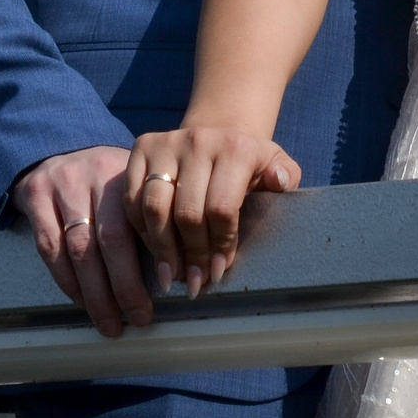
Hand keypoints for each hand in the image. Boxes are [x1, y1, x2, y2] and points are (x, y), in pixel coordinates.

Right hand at [12, 145, 152, 336]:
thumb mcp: (132, 182)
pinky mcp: (36, 197)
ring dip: (95, 293)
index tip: (166, 293)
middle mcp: (97, 174)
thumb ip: (150, 216)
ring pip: (80, 249)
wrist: (57, 148)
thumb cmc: (106, 178)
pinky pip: (50, 248)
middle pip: (111, 239)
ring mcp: (63, 184)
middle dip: (124, 286)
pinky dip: (67, 281)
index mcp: (130, 172)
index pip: (144, 222)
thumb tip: (175, 271)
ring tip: (109, 321)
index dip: (155, 260)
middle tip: (137, 318)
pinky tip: (82, 300)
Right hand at [126, 127, 302, 298]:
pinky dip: (141, 229)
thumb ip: (285, 176)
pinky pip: (132, 198)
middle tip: (194, 283)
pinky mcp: (141, 147)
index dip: (219, 246)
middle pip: (186, 213)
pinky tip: (155, 250)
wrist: (217, 134)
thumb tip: (279, 181)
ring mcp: (166, 143)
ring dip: (161, 249)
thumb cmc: (248, 164)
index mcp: (235, 147)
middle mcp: (198, 140)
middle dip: (191, 255)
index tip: (218, 272)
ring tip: (170, 277)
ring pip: (153, 207)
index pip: (221, 208)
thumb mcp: (275, 166)